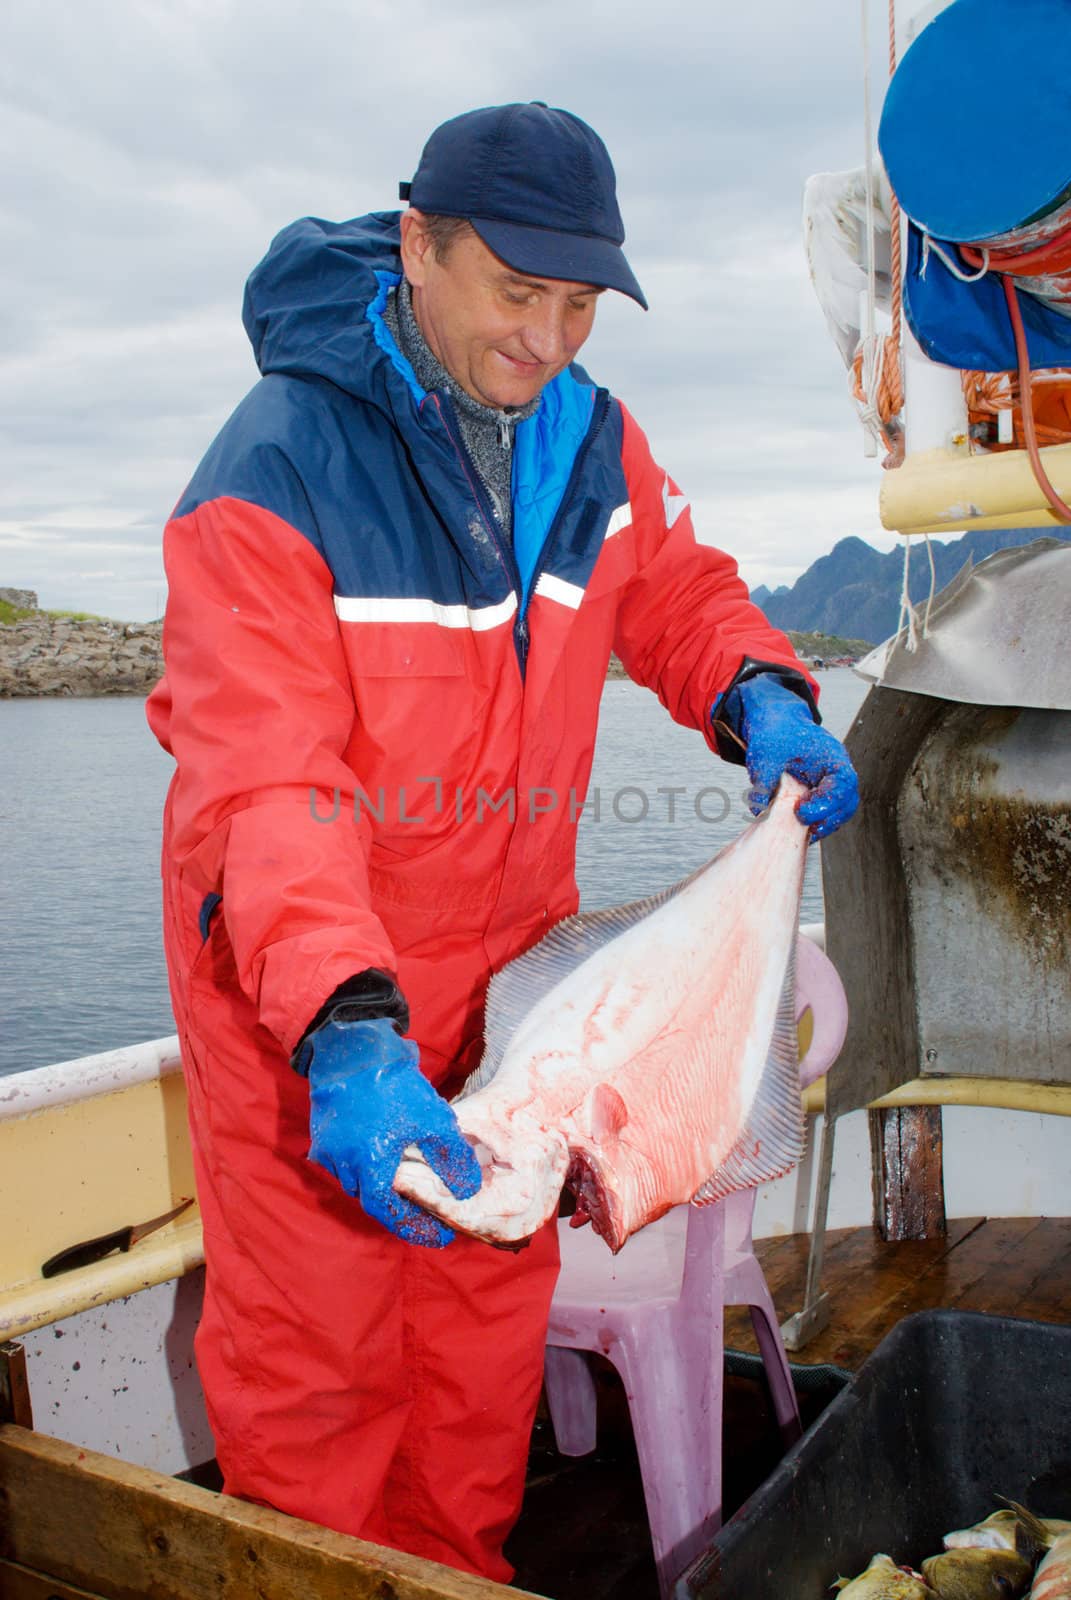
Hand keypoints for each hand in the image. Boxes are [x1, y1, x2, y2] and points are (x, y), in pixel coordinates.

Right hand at [302, 1017, 481, 1246]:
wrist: (351, 1047)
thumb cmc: (392, 1085)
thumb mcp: (433, 1120)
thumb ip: (451, 1158)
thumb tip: (467, 1191)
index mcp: (368, 1168)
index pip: (390, 1214)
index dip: (415, 1227)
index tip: (439, 1235)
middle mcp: (343, 1165)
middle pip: (372, 1199)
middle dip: (399, 1208)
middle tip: (428, 1212)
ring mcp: (329, 1150)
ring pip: (356, 1180)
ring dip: (380, 1184)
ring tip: (408, 1185)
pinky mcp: (323, 1133)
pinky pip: (344, 1161)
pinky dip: (364, 1164)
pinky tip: (383, 1154)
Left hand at [728, 674, 858, 840]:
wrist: (774, 725)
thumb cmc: (776, 733)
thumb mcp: (766, 754)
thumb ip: (764, 781)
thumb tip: (758, 810)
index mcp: (832, 756)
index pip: (843, 784)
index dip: (826, 803)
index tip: (801, 812)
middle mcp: (837, 772)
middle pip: (847, 803)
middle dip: (828, 820)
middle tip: (803, 826)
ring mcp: (830, 784)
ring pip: (839, 811)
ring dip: (823, 825)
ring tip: (801, 833)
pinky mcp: (819, 794)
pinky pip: (826, 813)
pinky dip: (815, 823)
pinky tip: (796, 829)